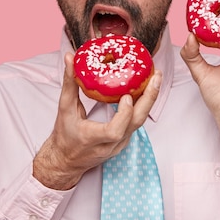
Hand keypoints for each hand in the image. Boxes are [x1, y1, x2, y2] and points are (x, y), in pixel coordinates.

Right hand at [33, 52, 161, 189]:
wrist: (67, 161)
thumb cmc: (64, 136)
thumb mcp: (64, 109)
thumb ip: (69, 83)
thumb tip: (71, 58)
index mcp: (92, 137)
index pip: (114, 131)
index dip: (123, 114)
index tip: (126, 96)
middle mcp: (110, 144)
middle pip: (136, 124)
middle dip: (149, 99)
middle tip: (156, 77)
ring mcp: (120, 144)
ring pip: (140, 122)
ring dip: (149, 100)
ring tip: (155, 79)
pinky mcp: (124, 141)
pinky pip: (137, 123)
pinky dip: (143, 106)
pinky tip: (147, 90)